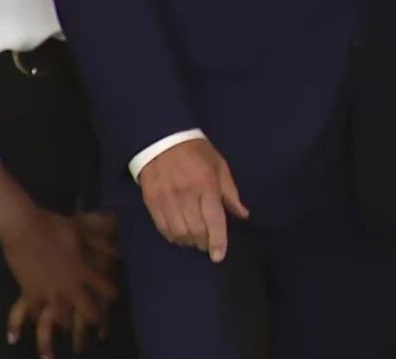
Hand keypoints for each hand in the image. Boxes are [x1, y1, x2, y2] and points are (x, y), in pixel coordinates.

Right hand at [0, 208, 118, 358]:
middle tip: (95, 319)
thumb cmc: (55, 226)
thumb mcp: (82, 232)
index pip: (105, 288)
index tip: (114, 296)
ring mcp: (50, 292)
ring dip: (68, 321)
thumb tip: (118, 253)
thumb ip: (101, 244)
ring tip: (69, 323)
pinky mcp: (31, 294)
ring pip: (63, 318)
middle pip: (87, 311)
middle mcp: (69, 286)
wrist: (24, 229)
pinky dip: (39, 315)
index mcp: (84, 270)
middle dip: (94, 317)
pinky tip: (40, 315)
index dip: (113, 294)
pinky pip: (37, 312)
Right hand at [138, 139, 248, 261]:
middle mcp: (186, 194)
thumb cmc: (196, 152)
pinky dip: (173, 236)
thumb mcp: (219, 166)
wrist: (162, 138)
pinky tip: (179, 235)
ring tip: (194, 240)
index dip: (218, 241)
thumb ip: (231, 193)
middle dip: (203, 243)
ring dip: (188, 242)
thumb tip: (243, 215)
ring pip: (179, 233)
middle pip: (196, 230)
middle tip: (208, 244)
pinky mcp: (152, 201)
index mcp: (206, 184)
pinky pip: (163, 228)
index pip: (214, 220)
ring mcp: (167, 199)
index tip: (218, 256)